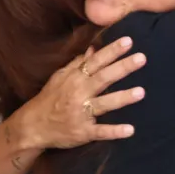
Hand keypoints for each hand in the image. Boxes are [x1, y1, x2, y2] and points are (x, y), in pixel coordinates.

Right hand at [9, 36, 146, 149]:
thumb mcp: (60, 77)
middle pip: (103, 79)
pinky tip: (129, 130)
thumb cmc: (49, 99)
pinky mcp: (83, 132)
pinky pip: (100, 132)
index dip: (111, 51)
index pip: (96, 62)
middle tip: (142, 58)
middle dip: (122, 68)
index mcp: (75, 79)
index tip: (128, 41)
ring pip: (103, 104)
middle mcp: (79, 94)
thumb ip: (78, 63)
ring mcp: (81, 114)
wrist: (32, 126)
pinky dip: (114, 132)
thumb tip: (94, 48)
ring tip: (141, 92)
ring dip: (122, 98)